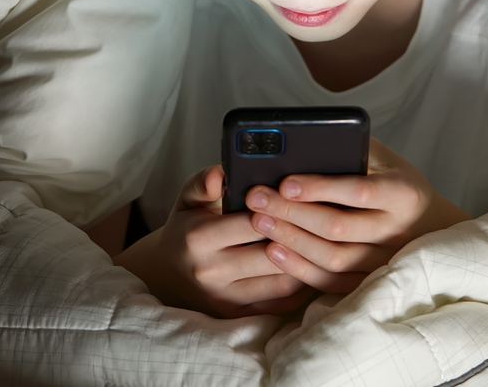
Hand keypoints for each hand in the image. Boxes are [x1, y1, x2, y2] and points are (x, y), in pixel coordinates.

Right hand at [113, 165, 313, 317]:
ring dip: (304, 263)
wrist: (168, 274)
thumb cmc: (186, 229)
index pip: (251, 223)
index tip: (297, 198)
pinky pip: (281, 302)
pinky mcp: (239, 314)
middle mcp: (211, 271)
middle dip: (297, 237)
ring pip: (281, 281)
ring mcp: (226, 297)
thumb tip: (221, 173)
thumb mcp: (188, 199)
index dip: (278, 209)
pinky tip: (310, 265)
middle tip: (319, 220)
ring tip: (319, 242)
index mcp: (199, 238)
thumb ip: (204, 182)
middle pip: (270, 254)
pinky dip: (300, 284)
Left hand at [246, 138, 470, 293]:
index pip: (359, 191)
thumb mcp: (379, 156)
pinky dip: (300, 269)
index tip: (285, 182)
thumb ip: (348, 150)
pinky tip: (275, 251)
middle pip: (338, 228)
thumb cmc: (390, 178)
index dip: (320, 188)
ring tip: (260, 222)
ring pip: (334, 258)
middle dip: (291, 213)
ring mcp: (385, 260)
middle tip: (258, 199)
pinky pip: (332, 282)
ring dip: (291, 240)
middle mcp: (398, 230)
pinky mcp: (370, 281)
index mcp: (404, 193)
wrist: (423, 221)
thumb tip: (297, 148)